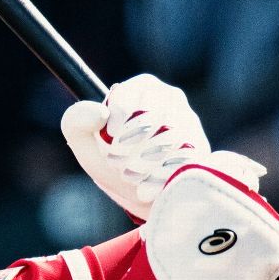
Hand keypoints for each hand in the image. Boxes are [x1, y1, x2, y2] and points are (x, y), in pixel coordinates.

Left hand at [62, 74, 249, 221]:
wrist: (139, 191)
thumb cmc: (109, 160)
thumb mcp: (83, 142)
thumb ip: (76, 121)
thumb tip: (98, 112)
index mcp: (141, 88)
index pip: (133, 91)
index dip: (120, 114)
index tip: (111, 136)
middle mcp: (170, 98)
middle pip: (154, 112)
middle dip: (131, 142)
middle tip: (118, 161)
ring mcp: (189, 122)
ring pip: (171, 134)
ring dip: (145, 161)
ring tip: (132, 174)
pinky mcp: (202, 147)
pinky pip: (185, 157)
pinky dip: (162, 175)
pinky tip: (149, 186)